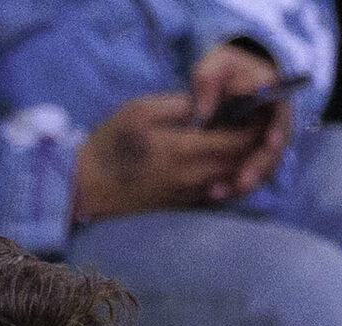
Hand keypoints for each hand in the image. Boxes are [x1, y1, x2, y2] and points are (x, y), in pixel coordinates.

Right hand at [73, 92, 258, 220]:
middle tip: (256, 124)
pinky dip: (228, 178)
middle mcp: (191, 176)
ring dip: (243, 162)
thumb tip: (209, 104)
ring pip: (232, 179)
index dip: (253, 124)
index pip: (236, 139)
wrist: (84, 188)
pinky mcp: (180, 205)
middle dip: (254, 143)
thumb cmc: (108, 146)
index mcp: (182, 149)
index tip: (257, 109)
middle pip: (240, 161)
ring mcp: (187, 194)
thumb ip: (179, 104)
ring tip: (243, 142)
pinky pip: (216, 192)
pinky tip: (224, 164)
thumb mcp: (139, 111)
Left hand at [188, 42, 291, 198]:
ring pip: (263, 166)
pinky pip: (248, 174)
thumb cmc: (225, 71)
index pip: (281, 113)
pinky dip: (233, 185)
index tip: (270, 143)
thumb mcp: (216, 65)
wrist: (229, 82)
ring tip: (218, 193)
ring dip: (244, 182)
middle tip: (241, 182)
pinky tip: (212, 194)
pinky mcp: (252, 155)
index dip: (278, 130)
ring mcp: (265, 140)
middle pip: (275, 148)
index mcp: (273, 94)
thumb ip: (209, 79)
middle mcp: (275, 121)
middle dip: (259, 166)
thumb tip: (204, 110)